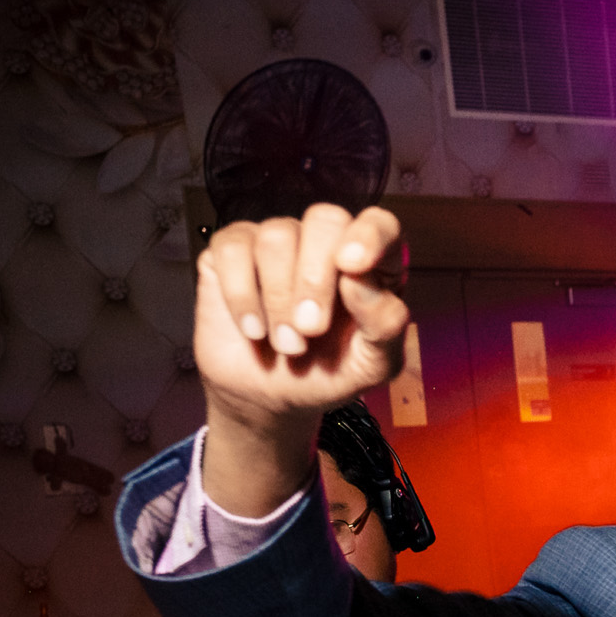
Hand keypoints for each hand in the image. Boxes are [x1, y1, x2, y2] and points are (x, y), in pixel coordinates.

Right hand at [195, 203, 409, 514]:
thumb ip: (384, 324)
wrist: (271, 398)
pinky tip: (253, 329)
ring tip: (287, 344)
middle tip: (311, 329)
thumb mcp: (372, 365)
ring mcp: (277, 242)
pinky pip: (232, 248)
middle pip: (325, 219)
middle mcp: (326, 243)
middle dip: (316, 278)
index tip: (353, 266)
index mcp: (371, 265)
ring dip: (279, 298)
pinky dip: (241, 294)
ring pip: (276, 236)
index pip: (381, 223)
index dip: (369, 235)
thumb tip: (360, 281)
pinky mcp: (231, 252)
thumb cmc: (329, 374)